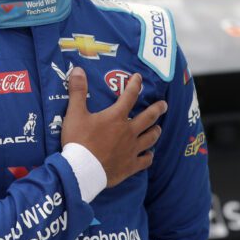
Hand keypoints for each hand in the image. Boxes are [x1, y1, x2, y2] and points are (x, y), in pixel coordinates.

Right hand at [61, 68, 166, 186]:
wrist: (81, 170)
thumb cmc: (78, 141)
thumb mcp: (75, 113)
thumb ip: (77, 91)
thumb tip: (77, 69)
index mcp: (116, 117)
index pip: (129, 96)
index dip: (135, 85)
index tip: (139, 77)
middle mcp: (128, 131)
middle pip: (148, 118)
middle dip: (158, 109)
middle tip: (164, 105)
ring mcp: (132, 150)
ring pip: (150, 138)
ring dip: (155, 131)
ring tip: (158, 128)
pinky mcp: (130, 166)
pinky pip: (145, 161)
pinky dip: (148, 157)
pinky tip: (149, 155)